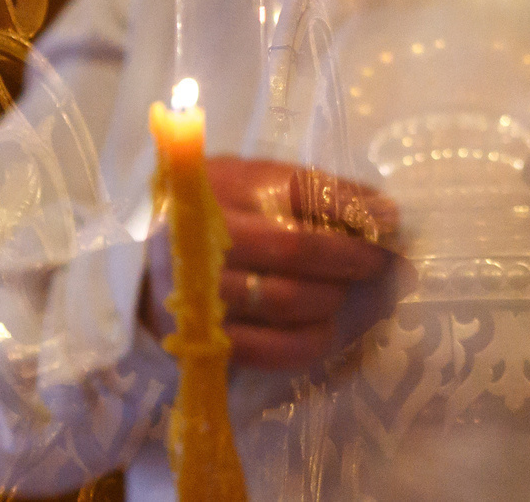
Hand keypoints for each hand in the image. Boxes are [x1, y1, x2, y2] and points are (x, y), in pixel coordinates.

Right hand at [146, 158, 403, 371]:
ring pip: (286, 300)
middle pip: (295, 247)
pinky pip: (271, 349)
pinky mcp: (202, 341)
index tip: (390, 216)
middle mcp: (203, 238)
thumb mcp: (247, 180)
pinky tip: (329, 324)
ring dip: (335, 294)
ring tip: (352, 288)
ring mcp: (199, 295)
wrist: (139, 266)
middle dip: (352, 255)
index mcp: (216, 187)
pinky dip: (312, 338)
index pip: (296, 190)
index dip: (350, 205)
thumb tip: (382, 208)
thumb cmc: (209, 213)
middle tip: (383, 259)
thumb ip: (308, 189)